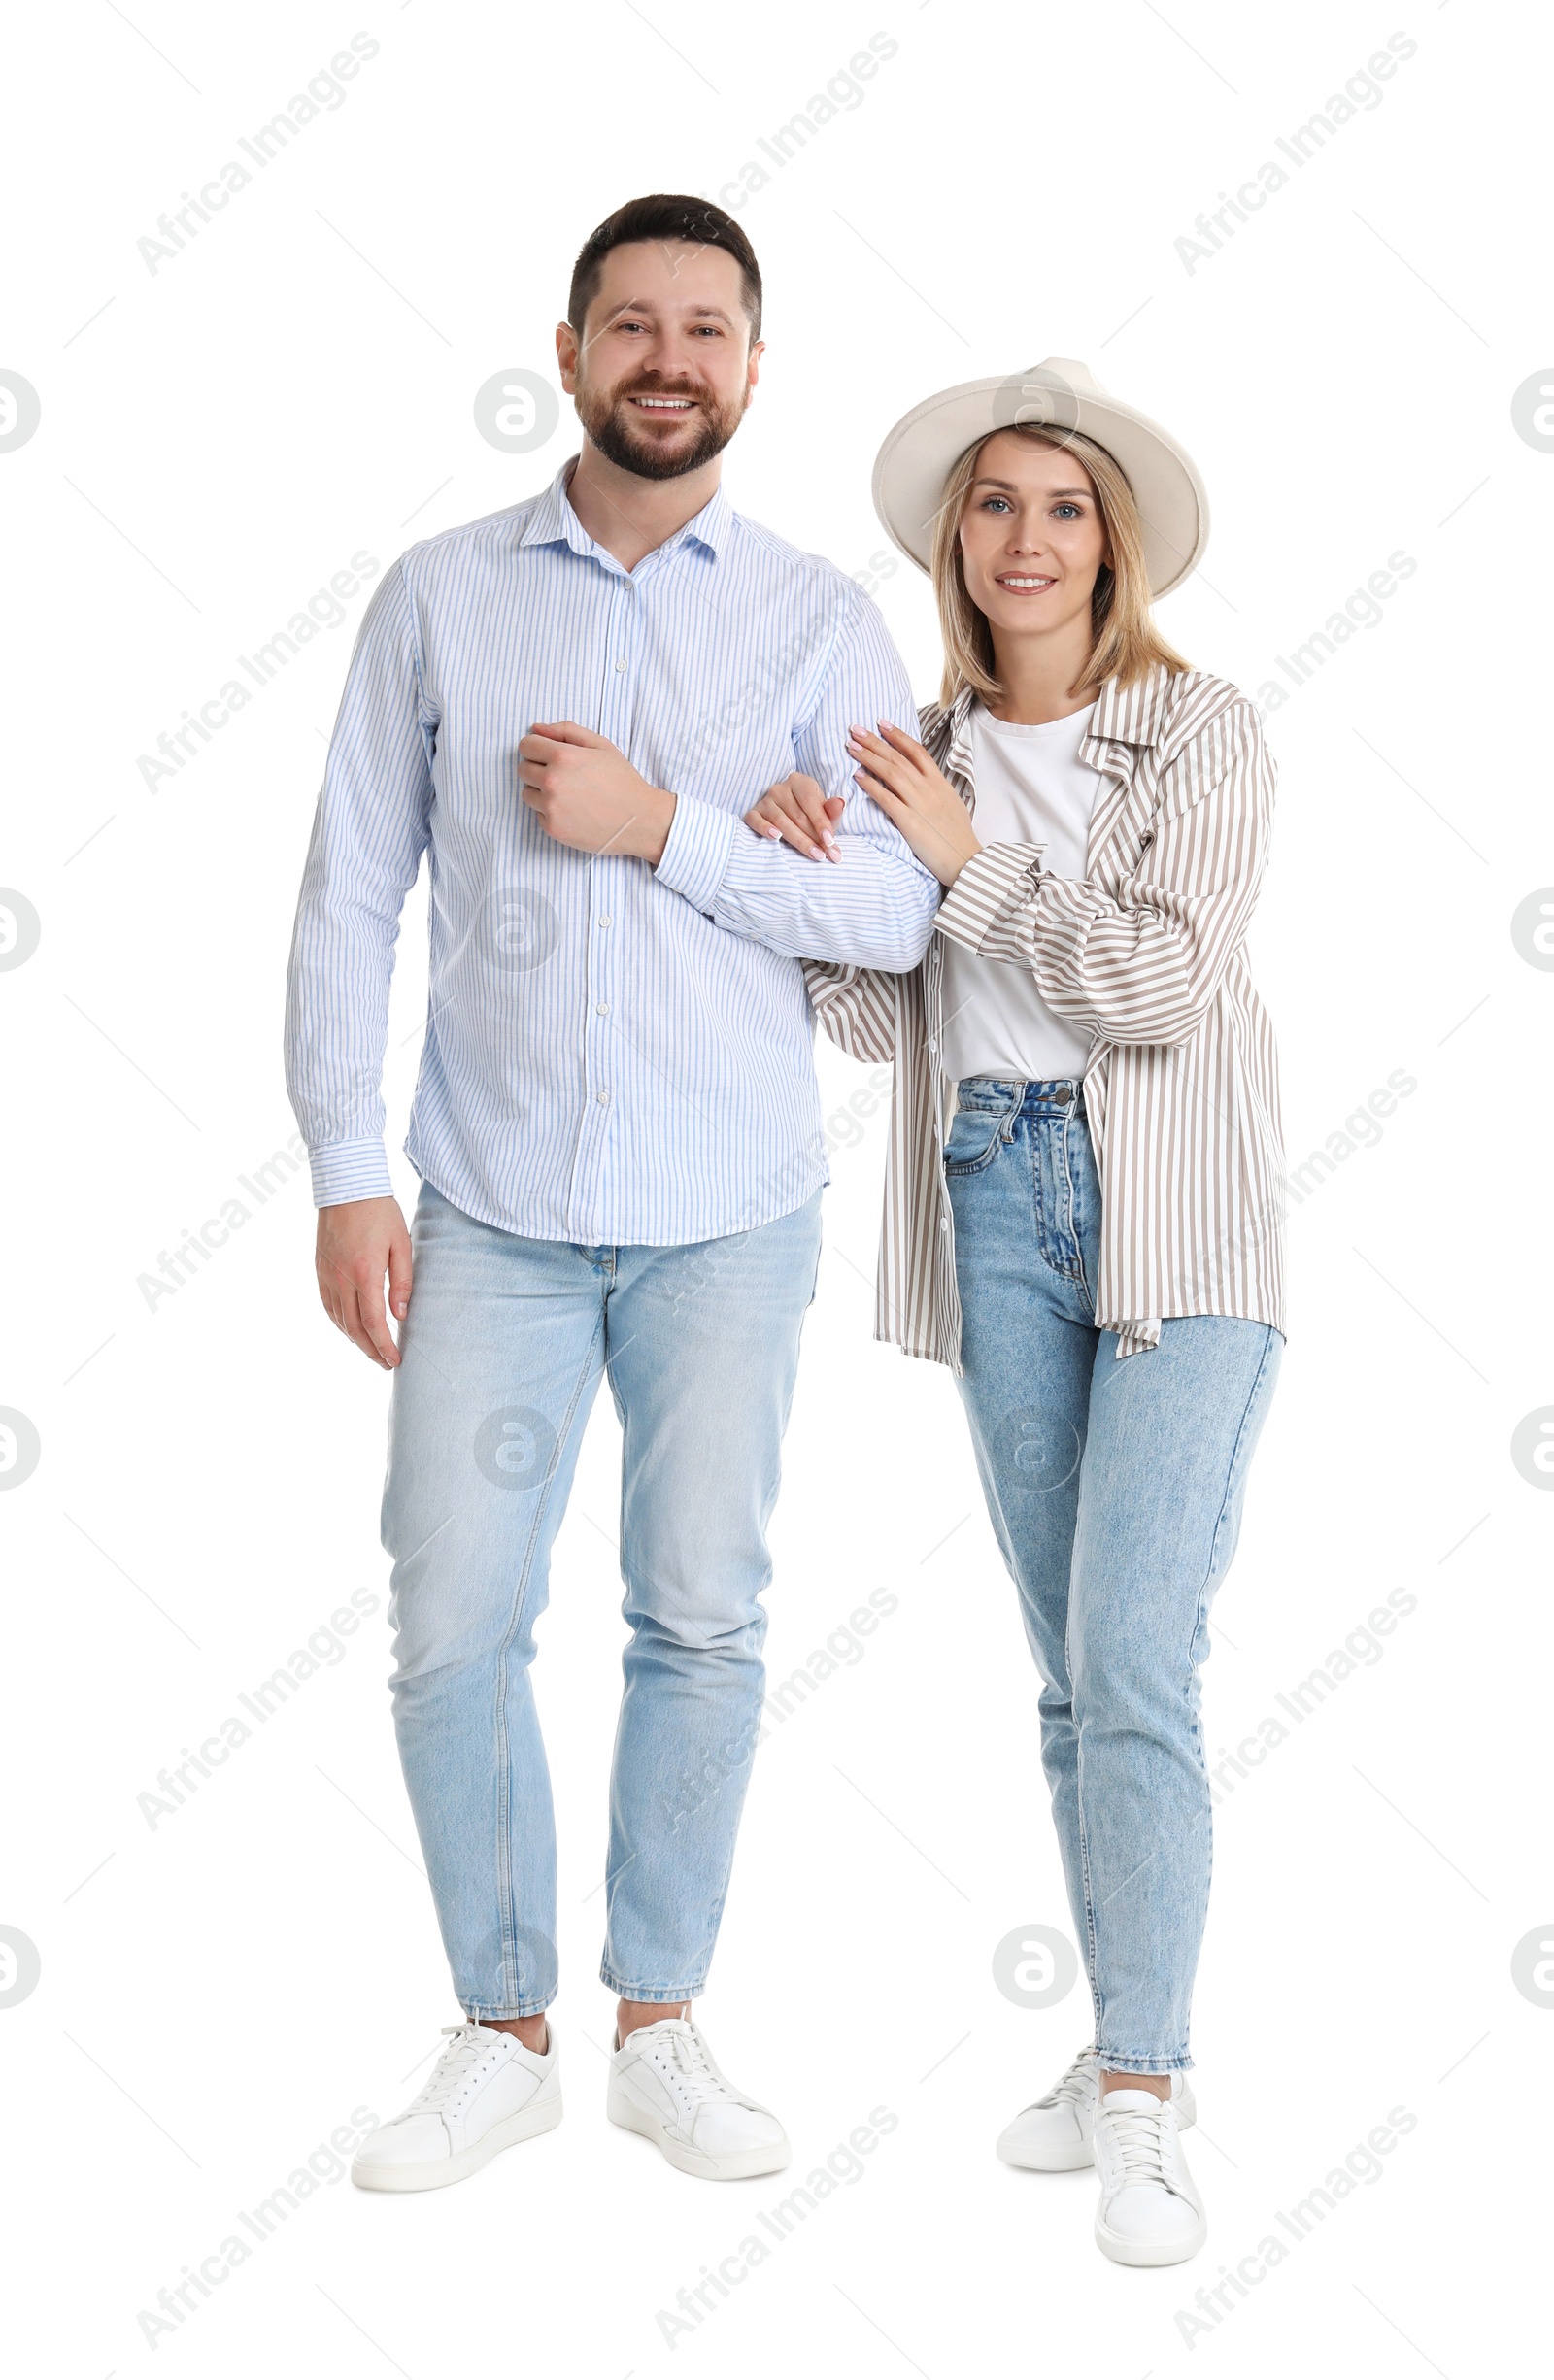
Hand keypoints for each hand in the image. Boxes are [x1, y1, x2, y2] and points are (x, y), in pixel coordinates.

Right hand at [316, 1196, 410, 1369]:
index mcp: (365, 1273)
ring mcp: (327, 1275)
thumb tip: (401, 1314)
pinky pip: (328, 1306)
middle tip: (386, 1363)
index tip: (395, 1360)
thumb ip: (403, 1281)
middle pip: (354, 1329)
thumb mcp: (401, 1244)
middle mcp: (342, 1279)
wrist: (346, 1187)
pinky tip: (351, 1329)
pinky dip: (339, 1323)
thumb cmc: (379, 1212)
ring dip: (356, 1340)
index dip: (384, 1346)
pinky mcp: (319, 1270)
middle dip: (371, 1351)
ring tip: (372, 1350)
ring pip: (339, 1320)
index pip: (374, 1323)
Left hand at [518, 721, 675, 862]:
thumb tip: (536, 728)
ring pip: (526, 793)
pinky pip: (537, 814)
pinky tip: (572, 810)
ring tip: (567, 793)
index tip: (549, 754)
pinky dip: (550, 812)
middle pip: (523, 769)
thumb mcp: (600, 745)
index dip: (537, 747)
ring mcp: (550, 807)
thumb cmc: (621, 780)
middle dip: (538, 768)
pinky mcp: (553, 828)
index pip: (526, 745)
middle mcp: (551, 782)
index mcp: (562, 757)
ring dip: (540, 791)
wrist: (638, 820)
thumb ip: (566, 731)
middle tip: (563, 775)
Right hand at [742, 772, 844, 861]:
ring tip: (814, 855)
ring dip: (799, 840)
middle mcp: (780, 788)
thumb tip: (840, 803)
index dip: (821, 823)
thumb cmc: (811, 814)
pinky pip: (755, 821)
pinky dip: (764, 828)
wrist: (792, 814)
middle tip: (825, 855)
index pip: (810, 802)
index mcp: (800, 782)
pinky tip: (775, 837)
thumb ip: (832, 811)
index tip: (831, 841)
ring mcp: (765, 800)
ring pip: (781, 822)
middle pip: (797, 816)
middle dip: (814, 838)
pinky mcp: (753, 813)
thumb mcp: (825, 811)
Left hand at [847, 721, 980, 887]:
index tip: (881, 723)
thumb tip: (922, 778)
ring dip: (868, 757)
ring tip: (851, 747)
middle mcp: (929, 788)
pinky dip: (871, 785)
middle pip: (898, 757)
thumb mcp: (951, 803)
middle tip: (855, 729)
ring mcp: (919, 804)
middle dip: (874, 741)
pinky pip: (886, 799)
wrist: (965, 859)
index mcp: (939, 782)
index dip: (897, 735)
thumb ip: (935, 788)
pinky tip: (857, 776)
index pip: (916, 751)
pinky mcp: (910, 822)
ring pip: (890, 773)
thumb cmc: (958, 835)